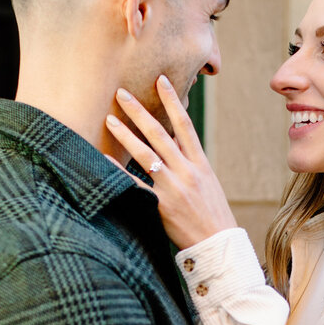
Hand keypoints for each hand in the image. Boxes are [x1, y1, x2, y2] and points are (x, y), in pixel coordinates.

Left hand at [105, 78, 237, 249]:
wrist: (219, 243)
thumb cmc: (213, 215)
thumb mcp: (208, 184)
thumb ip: (190, 164)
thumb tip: (174, 145)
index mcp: (200, 163)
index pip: (185, 124)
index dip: (173, 100)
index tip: (161, 81)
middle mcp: (187, 170)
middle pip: (160, 133)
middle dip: (139, 111)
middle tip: (121, 93)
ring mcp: (174, 186)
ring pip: (146, 153)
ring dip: (126, 134)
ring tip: (109, 119)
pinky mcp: (161, 204)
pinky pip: (135, 183)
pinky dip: (118, 169)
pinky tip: (104, 157)